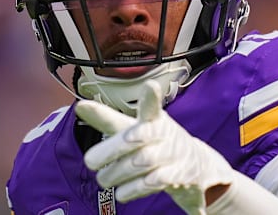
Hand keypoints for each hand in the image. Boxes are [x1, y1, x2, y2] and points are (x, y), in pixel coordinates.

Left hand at [75, 80, 233, 214]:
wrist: (197, 166)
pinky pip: (153, 182)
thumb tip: (80, 107)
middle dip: (112, 149)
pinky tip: (121, 192)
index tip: (150, 86)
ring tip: (103, 179)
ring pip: (142, 162)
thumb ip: (108, 119)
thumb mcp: (135, 127)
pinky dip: (134, 188)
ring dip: (117, 173)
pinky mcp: (178, 175)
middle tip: (89, 161)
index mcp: (153, 119)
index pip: (151, 106)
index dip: (151, 96)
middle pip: (137, 137)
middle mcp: (164, 133)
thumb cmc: (156, 142)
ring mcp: (172, 154)